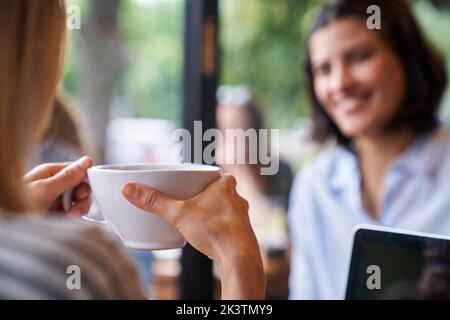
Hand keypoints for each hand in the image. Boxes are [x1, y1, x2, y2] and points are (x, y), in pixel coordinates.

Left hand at [24, 156, 92, 215]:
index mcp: (50, 173)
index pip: (77, 170)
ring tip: (69, 215)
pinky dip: (74, 216)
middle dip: (82, 197)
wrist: (10, 224)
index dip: (84, 180)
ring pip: (79, 200)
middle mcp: (55, 184)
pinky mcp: (58, 212)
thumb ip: (67, 176)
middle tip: (75, 205)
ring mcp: (56, 199)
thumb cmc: (18, 205)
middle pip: (81, 186)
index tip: (81, 192)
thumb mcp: (45, 189)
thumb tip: (86, 161)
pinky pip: (74, 211)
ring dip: (78, 208)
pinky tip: (67, 219)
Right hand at [121, 174, 265, 299]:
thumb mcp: (178, 214)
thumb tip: (129, 189)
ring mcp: (243, 217)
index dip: (205, 177)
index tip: (192, 181)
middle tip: (190, 200)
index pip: (216, 173)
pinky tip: (210, 235)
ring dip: (214, 212)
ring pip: (227, 208)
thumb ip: (154, 202)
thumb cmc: (215, 231)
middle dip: (207, 195)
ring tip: (198, 219)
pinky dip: (220, 228)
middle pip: (221, 190)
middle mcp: (238, 198)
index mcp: (225, 185)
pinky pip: (230, 226)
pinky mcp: (243, 234)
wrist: (239, 259)